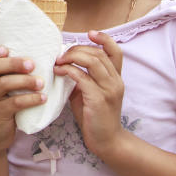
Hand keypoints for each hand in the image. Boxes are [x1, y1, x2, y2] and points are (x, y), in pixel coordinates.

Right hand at [0, 45, 44, 152]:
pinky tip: (43, 98)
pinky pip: (14, 103)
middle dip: (13, 63)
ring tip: (41, 82)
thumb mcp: (1, 88)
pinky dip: (30, 99)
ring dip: (24, 81)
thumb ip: (10, 73)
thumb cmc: (4, 105)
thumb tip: (38, 55)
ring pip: (3, 84)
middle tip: (32, 64)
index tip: (6, 48)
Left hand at [53, 31, 124, 157]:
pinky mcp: (99, 99)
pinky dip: (68, 70)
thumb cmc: (96, 117)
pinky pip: (82, 77)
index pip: (116, 51)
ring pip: (92, 61)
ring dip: (72, 57)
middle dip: (77, 49)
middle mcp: (116, 81)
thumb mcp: (90, 93)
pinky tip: (59, 72)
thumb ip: (82, 78)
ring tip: (59, 61)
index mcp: (116, 78)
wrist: (107, 141)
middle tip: (61, 54)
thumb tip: (63, 64)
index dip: (104, 39)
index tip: (89, 33)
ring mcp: (109, 90)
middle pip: (98, 53)